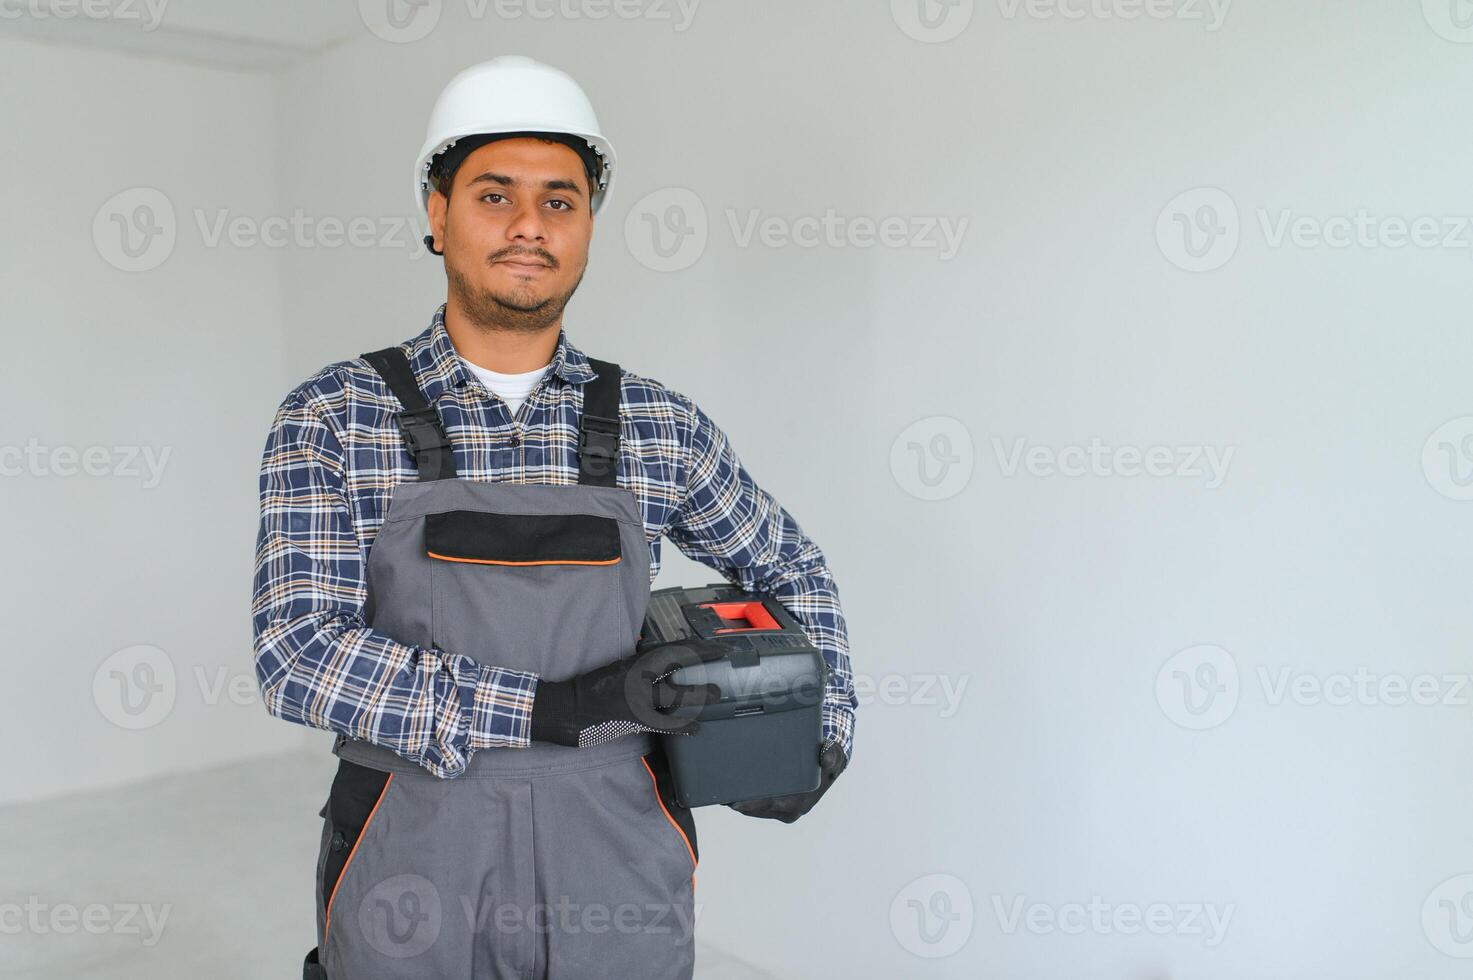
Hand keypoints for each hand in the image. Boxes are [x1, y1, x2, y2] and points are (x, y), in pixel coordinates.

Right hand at [530, 645, 722, 747]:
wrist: (565, 707)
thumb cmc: (589, 688)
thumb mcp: (616, 669)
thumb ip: (639, 666)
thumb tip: (663, 664)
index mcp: (634, 662)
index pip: (673, 649)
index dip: (699, 648)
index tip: (718, 648)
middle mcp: (638, 676)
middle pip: (678, 667)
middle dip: (704, 665)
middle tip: (725, 669)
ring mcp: (636, 698)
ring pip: (675, 695)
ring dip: (698, 696)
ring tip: (717, 695)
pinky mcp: (632, 720)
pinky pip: (663, 724)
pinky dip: (681, 727)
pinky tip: (695, 730)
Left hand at [727, 740, 847, 822]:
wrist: (828, 762)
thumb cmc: (829, 757)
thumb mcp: (833, 754)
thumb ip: (831, 755)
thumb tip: (827, 757)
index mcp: (800, 801)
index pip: (772, 805)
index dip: (752, 804)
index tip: (735, 802)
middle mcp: (791, 809)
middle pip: (759, 809)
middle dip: (739, 804)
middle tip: (719, 796)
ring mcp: (782, 809)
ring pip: (755, 809)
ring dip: (739, 802)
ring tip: (719, 792)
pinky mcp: (776, 805)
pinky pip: (756, 806)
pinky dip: (744, 800)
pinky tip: (730, 789)